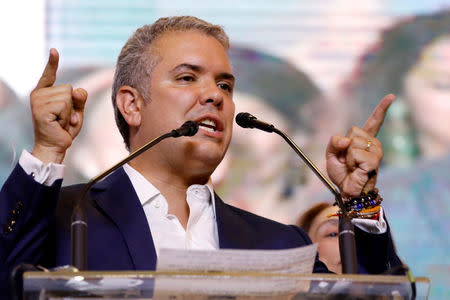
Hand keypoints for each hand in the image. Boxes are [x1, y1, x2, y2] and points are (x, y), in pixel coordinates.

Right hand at [30, 48, 87, 163]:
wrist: (55, 147)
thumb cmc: (64, 129)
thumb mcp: (76, 112)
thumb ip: (80, 99)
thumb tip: (77, 90)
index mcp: (45, 93)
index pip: (50, 74)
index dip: (52, 63)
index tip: (54, 50)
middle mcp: (39, 94)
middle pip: (69, 88)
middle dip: (73, 106)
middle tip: (64, 119)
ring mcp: (38, 100)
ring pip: (68, 97)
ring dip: (70, 112)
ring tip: (61, 122)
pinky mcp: (41, 108)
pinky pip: (65, 105)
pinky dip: (68, 116)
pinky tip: (59, 124)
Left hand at [326, 94, 394, 196]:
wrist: (347, 191)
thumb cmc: (342, 174)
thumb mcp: (331, 155)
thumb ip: (334, 142)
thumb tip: (346, 139)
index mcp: (364, 140)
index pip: (374, 121)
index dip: (382, 108)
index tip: (391, 96)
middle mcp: (373, 143)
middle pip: (353, 130)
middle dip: (344, 146)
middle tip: (347, 161)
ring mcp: (376, 151)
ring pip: (353, 142)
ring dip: (346, 156)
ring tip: (352, 166)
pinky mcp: (374, 160)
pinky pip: (354, 153)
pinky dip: (349, 162)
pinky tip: (355, 170)